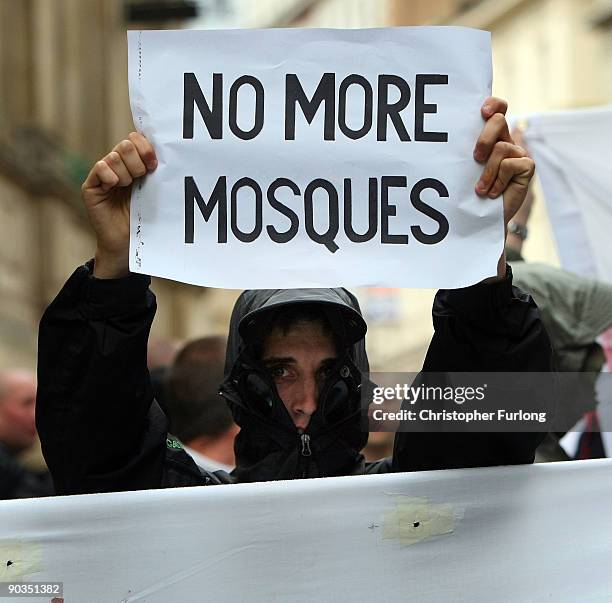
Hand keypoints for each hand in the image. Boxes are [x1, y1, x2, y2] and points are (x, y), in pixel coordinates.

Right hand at [81, 132, 156, 277]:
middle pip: (126, 144)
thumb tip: (167, 152)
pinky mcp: (92, 186)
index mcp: (133, 164)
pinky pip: (101, 168)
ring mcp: (103, 175)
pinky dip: (111, 175)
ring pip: (115, 156)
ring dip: (126, 172)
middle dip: (137, 161)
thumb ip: (155, 171)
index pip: (136, 139)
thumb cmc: (145, 218)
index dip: (146, 147)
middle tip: (141, 177)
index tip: (154, 164)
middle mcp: (117, 166)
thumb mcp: (154, 190)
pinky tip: (115, 186)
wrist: (129, 242)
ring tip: (128, 187)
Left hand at [473, 97, 534, 278]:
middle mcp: (505, 141)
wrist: (479, 223)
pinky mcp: (527, 167)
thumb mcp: (461, 171)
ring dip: (487, 172)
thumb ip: (461, 152)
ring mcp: (518, 154)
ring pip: (501, 148)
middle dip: (485, 136)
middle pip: (498, 120)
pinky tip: (492, 194)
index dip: (492, 104)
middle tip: (475, 156)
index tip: (481, 112)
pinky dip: (498, 180)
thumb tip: (440, 139)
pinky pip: (511, 164)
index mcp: (489, 137)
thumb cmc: (465, 196)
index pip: (496, 108)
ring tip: (480, 189)